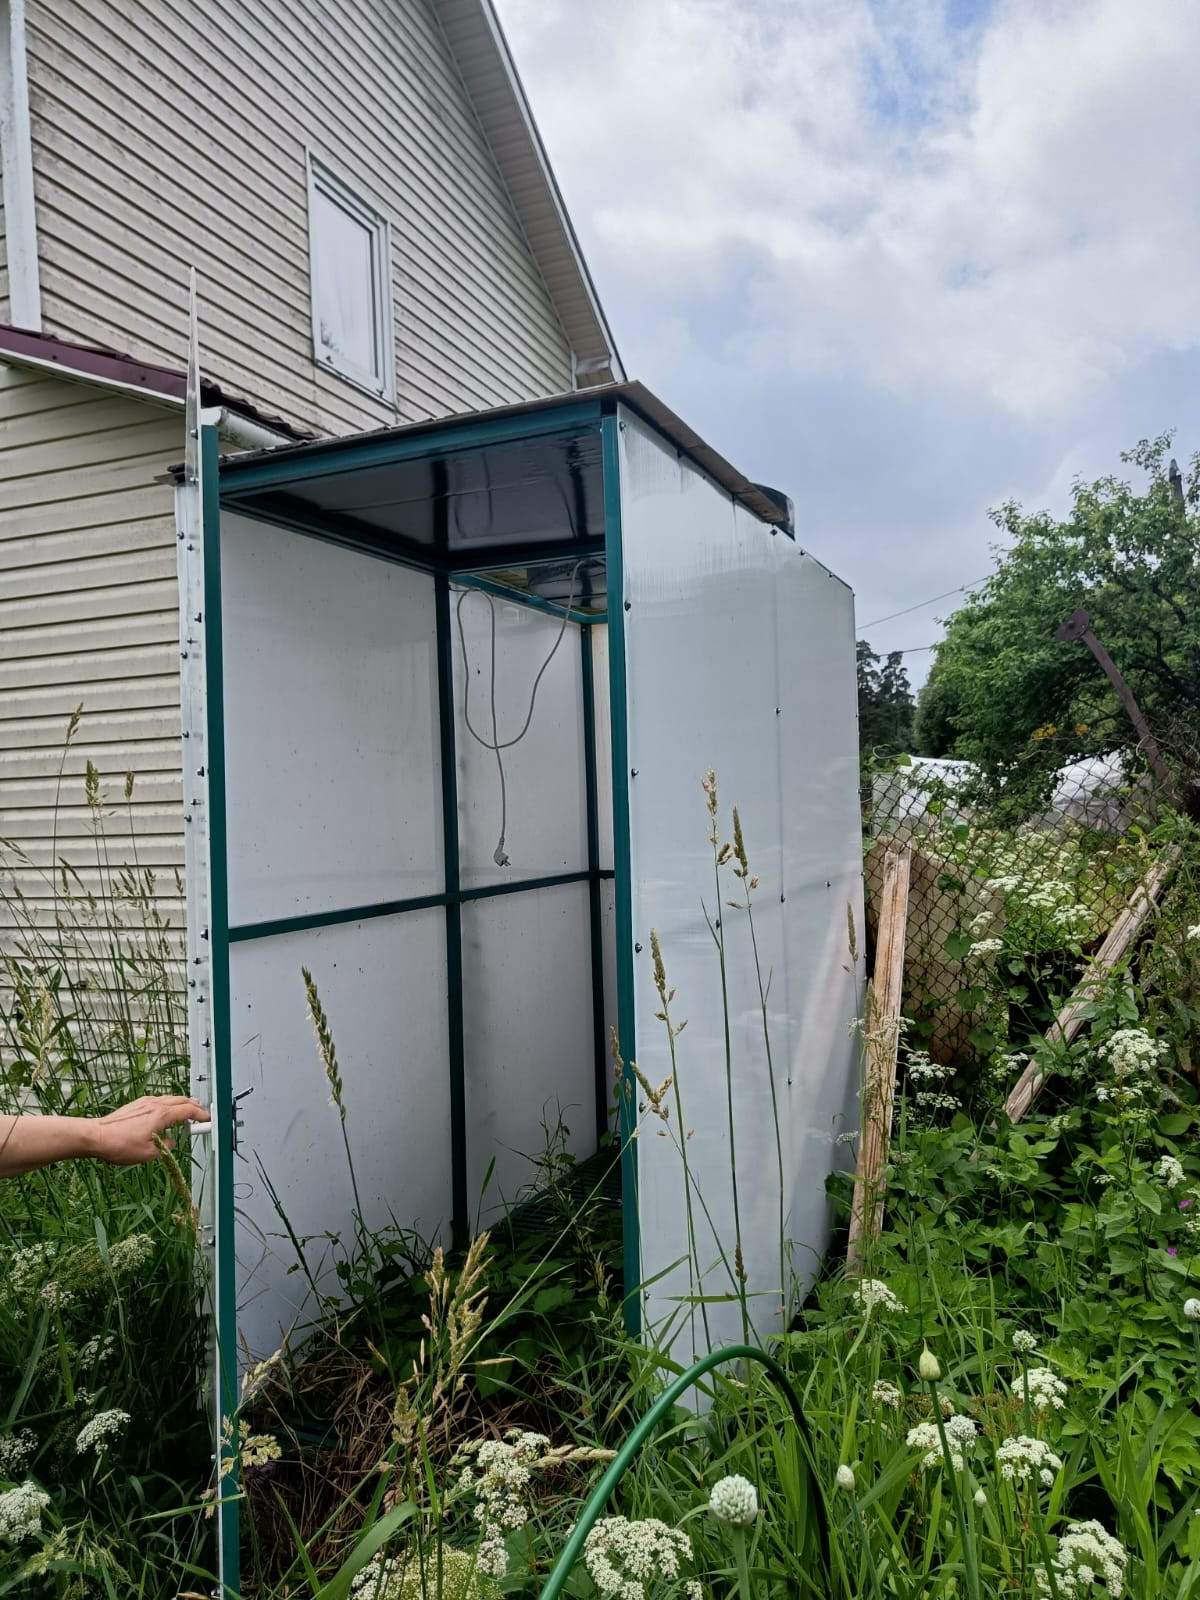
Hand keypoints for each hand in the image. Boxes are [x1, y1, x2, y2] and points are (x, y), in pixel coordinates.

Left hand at [89, 1095, 208, 1166]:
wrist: (96, 1136)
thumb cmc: (119, 1145)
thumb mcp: (149, 1153)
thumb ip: (166, 1146)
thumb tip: (171, 1142)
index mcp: (162, 1115)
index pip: (188, 1110)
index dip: (201, 1115)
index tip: (207, 1120)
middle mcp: (155, 1105)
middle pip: (182, 1100)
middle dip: (194, 1106)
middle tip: (201, 1115)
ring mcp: (144, 1103)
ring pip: (170, 1098)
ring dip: (181, 1104)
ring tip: (186, 1112)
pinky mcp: (136, 1105)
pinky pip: (158, 1100)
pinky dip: (168, 1104)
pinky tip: (165, 1113)